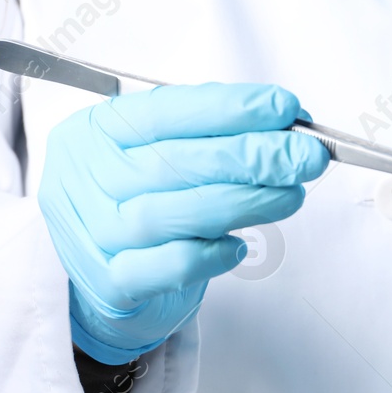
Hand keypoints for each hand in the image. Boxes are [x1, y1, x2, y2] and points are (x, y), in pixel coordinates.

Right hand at [38, 83, 328, 362]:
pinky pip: (170, 266)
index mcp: (94, 132)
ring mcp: (96, 233)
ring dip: (245, 202)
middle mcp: (87, 178)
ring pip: (175, 213)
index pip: (166, 111)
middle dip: (252, 155)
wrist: (95, 284)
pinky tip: (239, 245)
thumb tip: (286, 125)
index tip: (284, 108)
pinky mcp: (112, 284)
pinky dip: (212, 254)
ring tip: (291, 195)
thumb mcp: (156, 156)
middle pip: (175, 162)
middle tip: (304, 156)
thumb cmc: (137, 206)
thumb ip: (210, 137)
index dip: (229, 108)